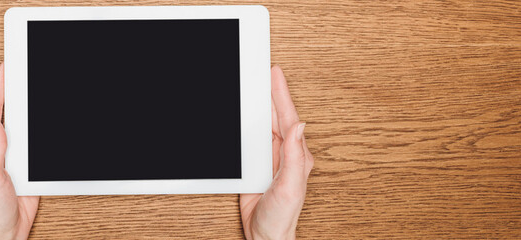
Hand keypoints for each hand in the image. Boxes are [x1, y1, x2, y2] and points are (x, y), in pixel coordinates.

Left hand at [0, 63, 38, 239]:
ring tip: (27, 85)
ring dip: (24, 106)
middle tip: (16, 68)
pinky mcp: (23, 169)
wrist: (5, 234)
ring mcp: (10, 159)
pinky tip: (39, 120)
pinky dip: (35, 129)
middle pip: (5, 113)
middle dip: (10, 90)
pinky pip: (31, 144)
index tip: (6, 68)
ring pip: (19, 126)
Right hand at [240, 66, 314, 239]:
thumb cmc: (282, 217)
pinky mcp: (259, 168)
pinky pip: (252, 140)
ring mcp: (272, 160)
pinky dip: (249, 125)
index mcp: (296, 156)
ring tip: (256, 87)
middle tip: (265, 72)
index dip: (281, 94)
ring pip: (264, 126)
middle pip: (276, 117)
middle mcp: (286, 155)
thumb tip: (300, 126)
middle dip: (272, 93)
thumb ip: (295, 157)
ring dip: (260, 107)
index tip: (275, 74)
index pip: (287, 118)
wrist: (266, 237)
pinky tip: (245, 117)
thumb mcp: (290, 186)